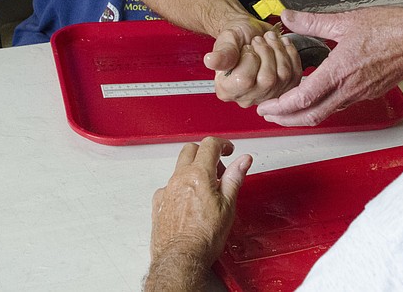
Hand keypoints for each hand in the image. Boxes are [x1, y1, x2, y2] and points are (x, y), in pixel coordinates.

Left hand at [147, 138, 251, 289]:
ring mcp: (167, 190)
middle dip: (206, 153)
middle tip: (219, 168)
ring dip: (193, 170)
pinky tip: (189, 201)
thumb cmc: (204, 237)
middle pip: (190, 150)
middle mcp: (179, 178)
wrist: (181, 258)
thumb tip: (243, 160)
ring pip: (179, 168)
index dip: (223, 144)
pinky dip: (180, 187)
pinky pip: (169, 186)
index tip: (228, 150)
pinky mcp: (159, 204)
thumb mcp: (228, 206)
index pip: (210, 145)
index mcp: (199, 175)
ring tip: (206, 189)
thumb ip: (235, 178)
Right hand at [214, 29, 302, 107]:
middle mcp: (246, 97)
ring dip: (279, 51)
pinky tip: (282, 45)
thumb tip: (211, 61)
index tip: (247, 47)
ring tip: (269, 40)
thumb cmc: (237, 37)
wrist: (249, 34)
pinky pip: (295, 74)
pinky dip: (291, 55)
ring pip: (283, 76)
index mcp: (227, 88)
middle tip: (259, 40)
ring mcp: (267, 95)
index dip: (250, 58)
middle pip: (267, 80)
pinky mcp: (284, 89)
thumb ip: (222, 52)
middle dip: (267, 52)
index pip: (245, 81)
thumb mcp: (226, 40)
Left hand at [255, 6, 402, 125]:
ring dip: (303, 114)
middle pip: (311, 116)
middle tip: (269, 115)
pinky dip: (321, 106)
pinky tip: (315, 96)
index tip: (265, 107)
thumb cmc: (390, 27)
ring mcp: (360, 94)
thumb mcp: (345, 20)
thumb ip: (312, 22)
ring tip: (286, 108)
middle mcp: (349, 89)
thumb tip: (287, 17)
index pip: (303, 99)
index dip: (281, 107)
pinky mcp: (369, 93)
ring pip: (326, 113)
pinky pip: (340, 105)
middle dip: (286, 119)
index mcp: (339, 71)